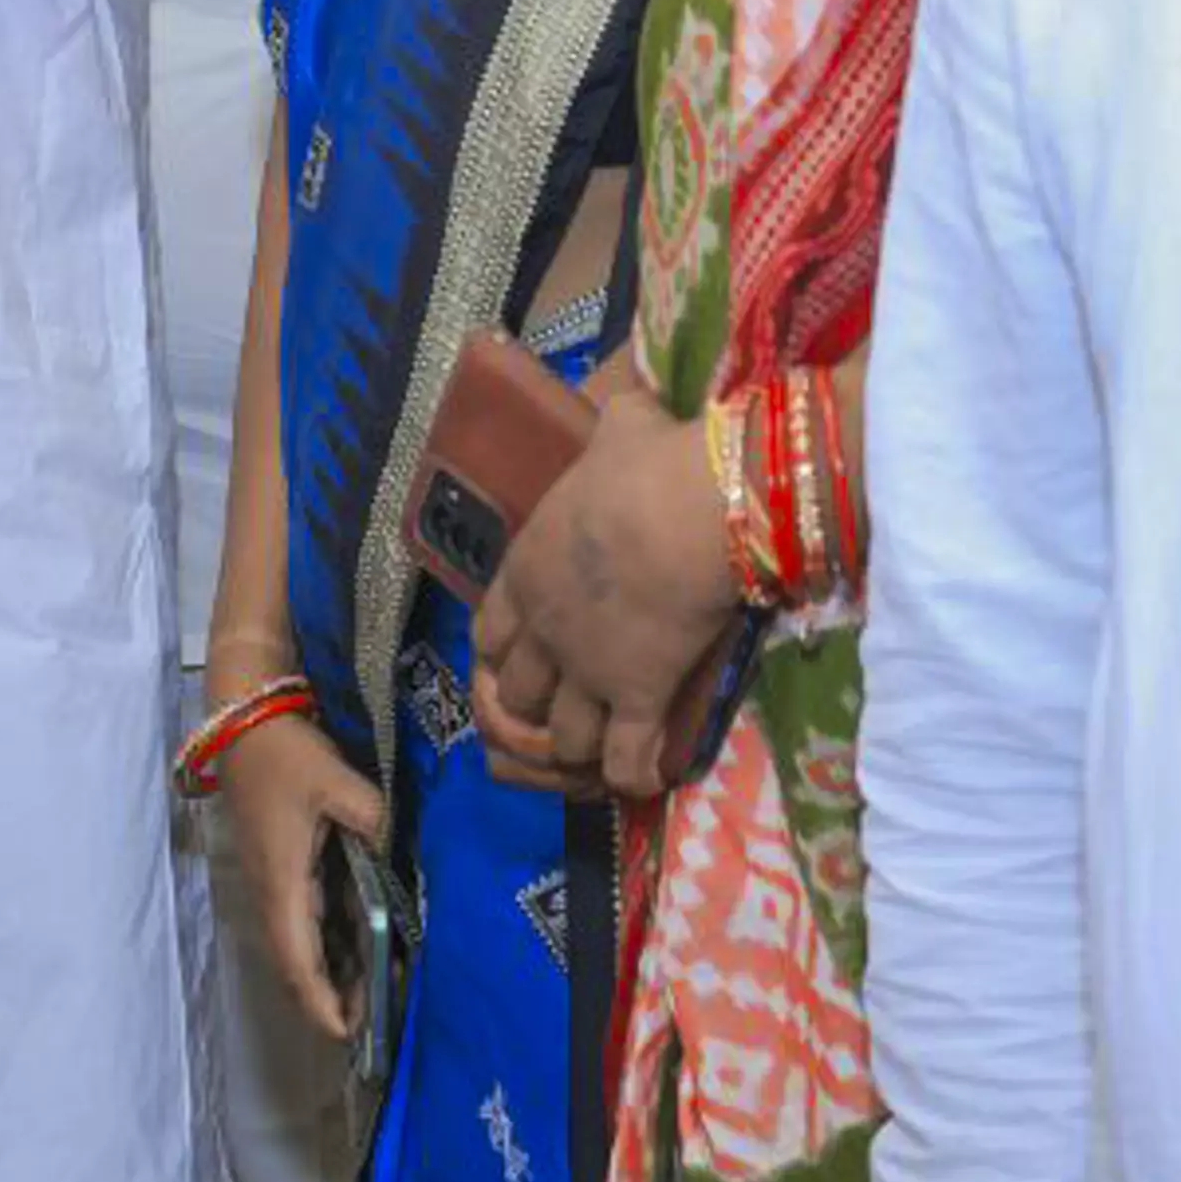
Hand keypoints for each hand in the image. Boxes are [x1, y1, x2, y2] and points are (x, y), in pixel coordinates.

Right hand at [209, 704, 387, 1041]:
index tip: (346, 1034)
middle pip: (299, 964)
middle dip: (333, 1000)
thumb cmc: (283, 753)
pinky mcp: (281, 867)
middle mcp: (274, 891)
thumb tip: (395, 844)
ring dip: (333, 974)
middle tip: (378, 1025)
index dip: (321, 1001)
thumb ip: (371, 816)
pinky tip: (364, 947)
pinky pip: (306, 921)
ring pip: (302, 945)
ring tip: (378, 995)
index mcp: (283, 881)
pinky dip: (331, 945)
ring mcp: (275, 881)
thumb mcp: (332, 779)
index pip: (298, 959)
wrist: (242, 718)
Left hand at [471, 374, 741, 798]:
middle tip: (560, 713)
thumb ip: (619, 424)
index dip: (501, 652)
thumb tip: (638, 401)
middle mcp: (544, 628)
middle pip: (517, 694)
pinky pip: (625, 758)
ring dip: (577, 747)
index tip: (515, 658)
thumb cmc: (649, 463)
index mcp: (527, 568)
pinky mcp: (638, 699)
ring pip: (562, 736)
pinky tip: (644, 780)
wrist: (690, 510)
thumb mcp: (621, 430)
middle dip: (533, 710)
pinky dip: (631, 775)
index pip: (490, 631)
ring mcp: (587, 670)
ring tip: (598, 750)